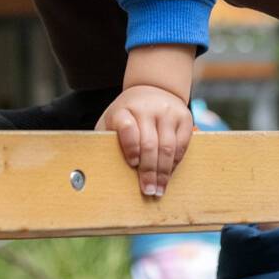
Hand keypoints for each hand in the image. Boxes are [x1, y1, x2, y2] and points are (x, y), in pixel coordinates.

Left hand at [98, 83, 194, 197]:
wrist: (153, 88)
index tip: (132, 163)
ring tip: (159, 189)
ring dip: (163, 172)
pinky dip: (175, 162)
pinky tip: (169, 174)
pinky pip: (182, 144)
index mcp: (124, 110)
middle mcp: (147, 108)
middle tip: (148, 190)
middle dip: (149, 171)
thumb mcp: (112, 120)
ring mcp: (167, 112)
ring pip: (168, 147)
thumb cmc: (128, 113)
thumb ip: (106, 141)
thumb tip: (95, 171)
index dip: (130, 147)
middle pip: (149, 144)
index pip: (126, 127)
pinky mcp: (184, 117)